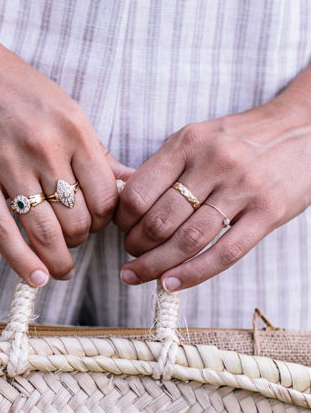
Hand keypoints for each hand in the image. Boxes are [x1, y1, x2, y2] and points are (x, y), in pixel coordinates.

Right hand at [0, 19, 132, 286]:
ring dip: (59, 259)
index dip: (107, 218)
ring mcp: (7, 164)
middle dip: (81, 239)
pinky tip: (36, 277)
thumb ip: (95, 147)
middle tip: (74, 239)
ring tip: (60, 267)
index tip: (97, 221)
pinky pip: (3, 232)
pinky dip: (22, 262)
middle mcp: (45, 148)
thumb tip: (130, 180)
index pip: (107, 194)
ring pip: (47, 233)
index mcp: (73, 128)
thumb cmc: (10, 80)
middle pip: (79, 219)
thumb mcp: (63, 105)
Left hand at [115, 92, 310, 291]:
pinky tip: (171, 283)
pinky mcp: (268, 211)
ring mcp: (243, 188)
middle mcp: (214, 162)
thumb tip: (124, 205)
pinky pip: (225, 252)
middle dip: (137, 247)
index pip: (138, 191)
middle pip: (160, 220)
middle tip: (131, 257)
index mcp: (188, 142)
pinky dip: (193, 273)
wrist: (304, 128)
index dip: (122, 220)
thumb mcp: (200, 137)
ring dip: (157, 265)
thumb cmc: (243, 138)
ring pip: (188, 240)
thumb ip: (167, 167)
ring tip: (143, 274)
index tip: (121, 231)